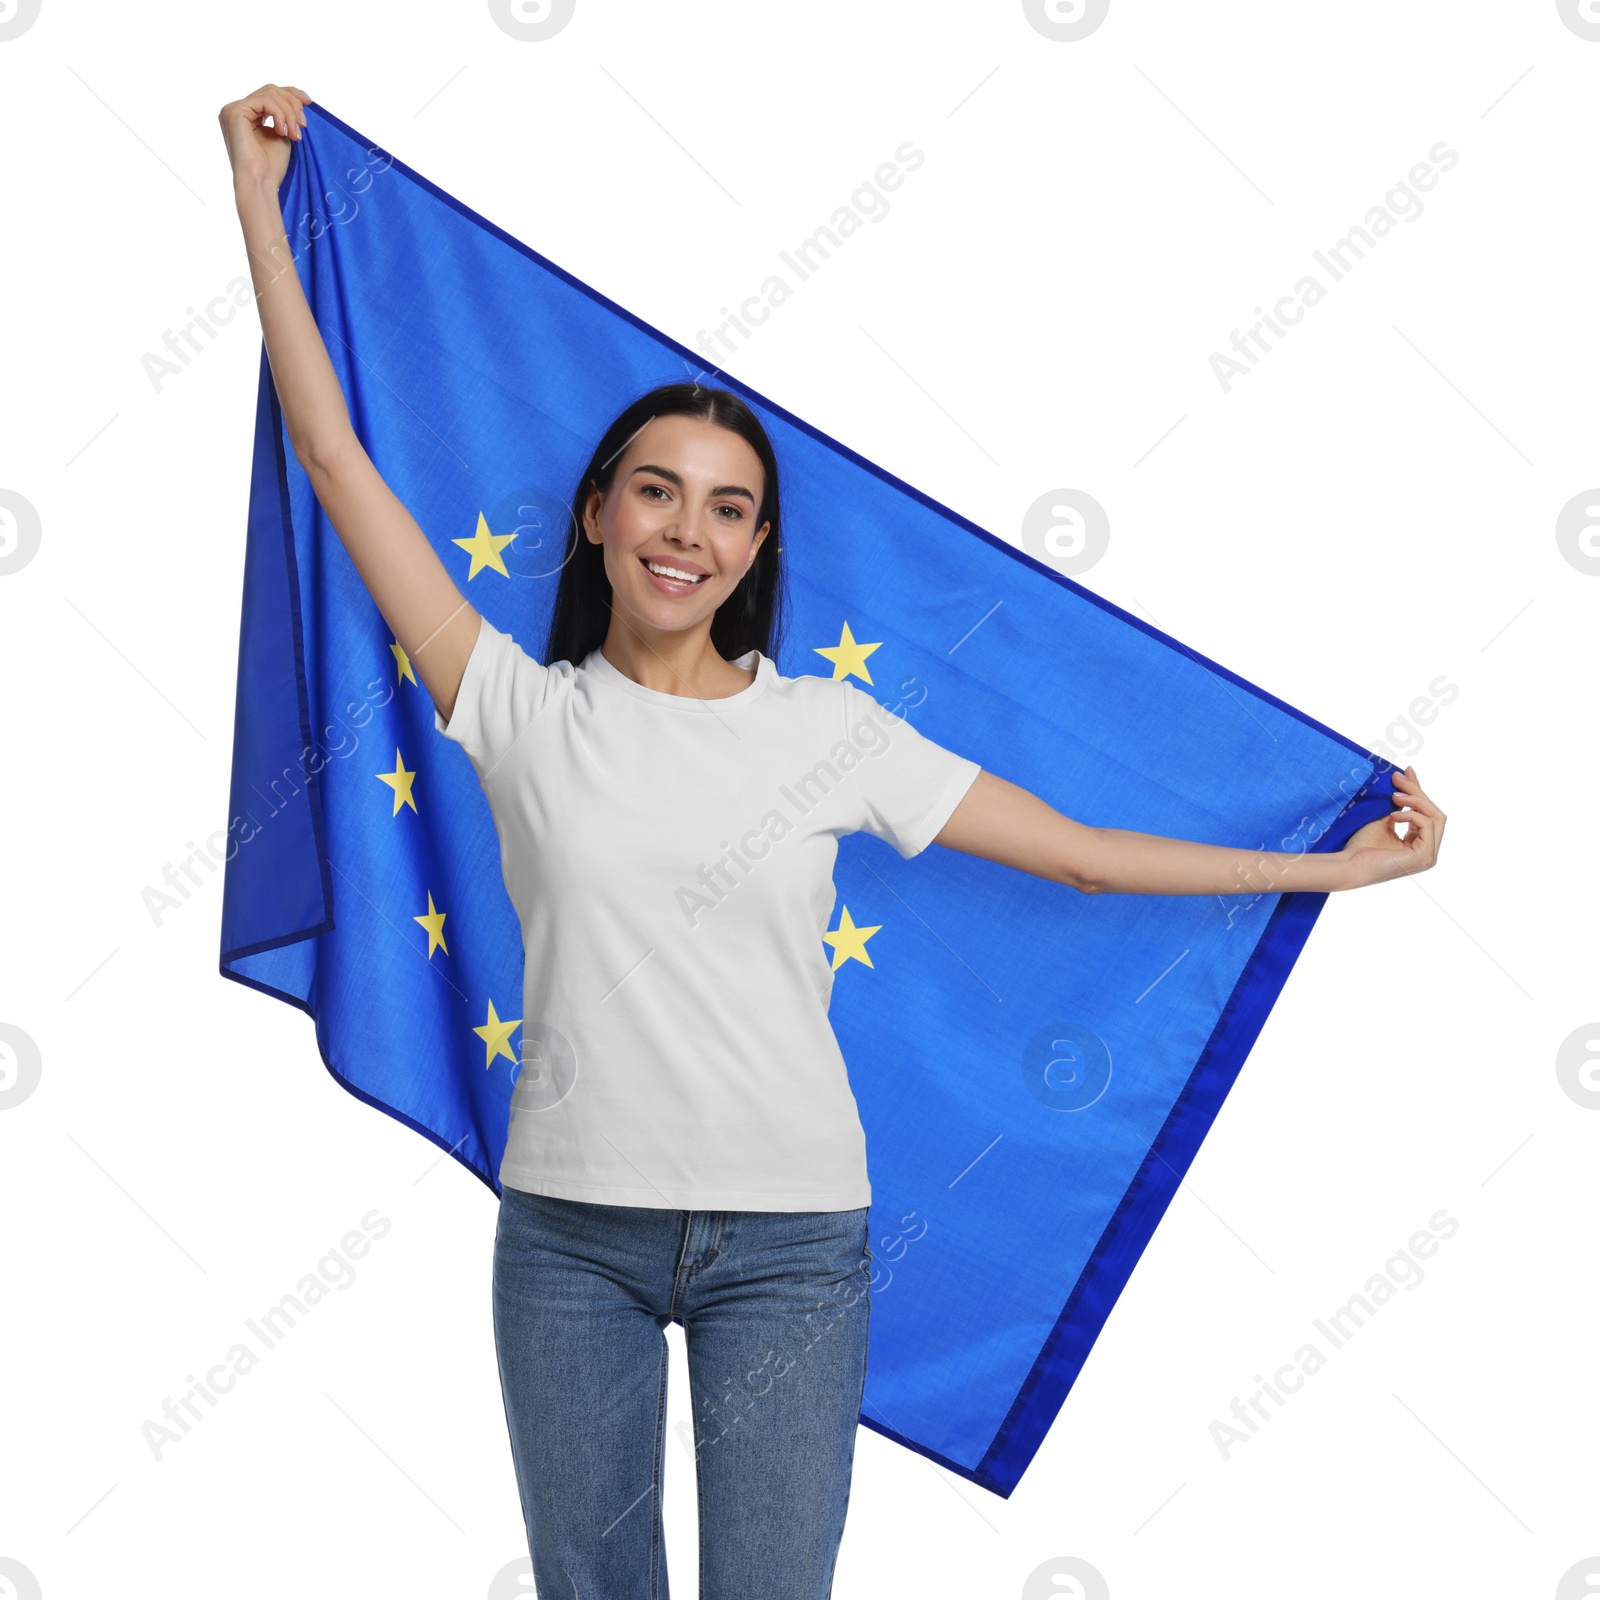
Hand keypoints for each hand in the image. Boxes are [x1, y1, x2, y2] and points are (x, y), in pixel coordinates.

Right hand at [218, 83, 310, 189]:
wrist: (260, 183)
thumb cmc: (271, 167)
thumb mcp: (283, 135)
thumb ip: (285, 116)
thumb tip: (300, 99)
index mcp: (248, 114)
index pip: (271, 93)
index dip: (291, 93)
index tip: (309, 102)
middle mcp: (238, 109)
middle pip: (271, 90)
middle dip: (292, 104)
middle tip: (303, 125)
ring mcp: (234, 109)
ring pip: (270, 94)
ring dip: (289, 113)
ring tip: (295, 134)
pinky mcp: (235, 112)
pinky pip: (265, 101)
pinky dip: (279, 114)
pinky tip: (283, 132)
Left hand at [1337, 765, 1446, 887]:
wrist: (1349, 864)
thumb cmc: (1361, 846)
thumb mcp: (1383, 819)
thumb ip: (1399, 805)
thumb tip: (1406, 779)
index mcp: (1418, 843)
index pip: (1426, 813)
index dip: (1418, 791)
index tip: (1406, 772)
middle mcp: (1427, 849)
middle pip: (1434, 813)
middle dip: (1417, 792)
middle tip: (1398, 778)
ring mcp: (1428, 855)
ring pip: (1436, 817)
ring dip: (1415, 801)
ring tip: (1394, 796)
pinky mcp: (1424, 856)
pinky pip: (1428, 826)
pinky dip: (1412, 815)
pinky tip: (1394, 814)